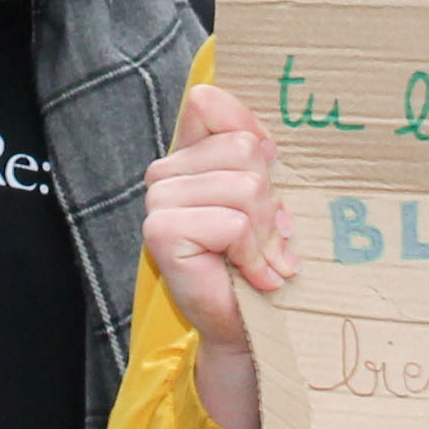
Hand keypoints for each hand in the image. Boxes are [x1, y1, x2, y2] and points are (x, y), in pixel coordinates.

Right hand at [143, 84, 293, 428]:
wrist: (247, 325)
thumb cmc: (259, 260)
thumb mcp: (268, 197)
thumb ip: (257, 156)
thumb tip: (266, 142)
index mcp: (187, 155)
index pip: (210, 103)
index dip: (252, 133)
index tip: (271, 170)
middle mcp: (164, 173)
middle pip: (243, 150)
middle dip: (270, 200)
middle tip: (269, 238)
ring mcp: (157, 202)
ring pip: (244, 188)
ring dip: (265, 233)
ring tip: (263, 259)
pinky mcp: (161, 233)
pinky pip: (232, 223)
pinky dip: (254, 254)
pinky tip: (254, 275)